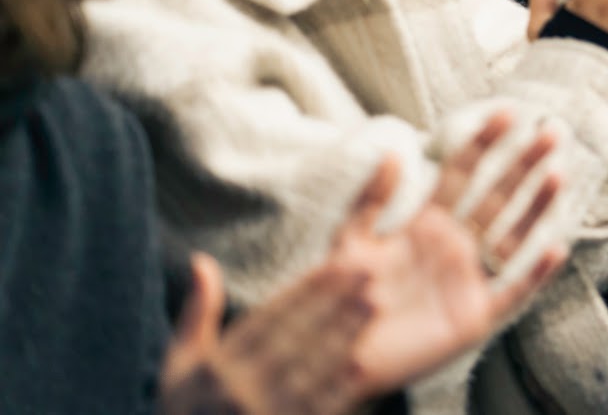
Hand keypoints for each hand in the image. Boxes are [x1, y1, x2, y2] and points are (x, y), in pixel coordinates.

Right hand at [160, 254, 372, 414]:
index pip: (269, 320)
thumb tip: (201, 259)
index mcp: (215, 369)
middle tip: (370, 272)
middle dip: (335, 303)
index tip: (337, 264)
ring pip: (313, 371)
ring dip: (346, 336)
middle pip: (297, 339)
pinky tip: (364, 362)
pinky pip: (318, 412)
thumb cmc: (185, 411)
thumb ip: (196, 314)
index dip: (306, 290)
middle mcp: (239, 393)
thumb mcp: (179, 366)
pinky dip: (341, 388)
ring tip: (375, 304)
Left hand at [324, 112, 568, 396]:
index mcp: (428, 223)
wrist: (337, 354)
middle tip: (550, 133)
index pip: (463, 174)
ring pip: (512, 237)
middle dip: (523, 165)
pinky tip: (555, 249)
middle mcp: (455, 246)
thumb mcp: (349, 241)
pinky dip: (534, 275)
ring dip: (535, 207)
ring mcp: (468, 279)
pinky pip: (512, 292)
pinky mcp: (475, 315)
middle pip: (497, 197)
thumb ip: (371, 198)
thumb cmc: (342, 297)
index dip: (484, 143)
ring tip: (557, 174)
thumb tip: (394, 151)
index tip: (507, 113)